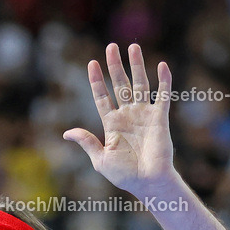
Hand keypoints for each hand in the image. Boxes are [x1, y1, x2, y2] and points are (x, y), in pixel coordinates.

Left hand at [63, 44, 175, 197]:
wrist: (147, 182)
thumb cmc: (124, 175)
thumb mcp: (100, 159)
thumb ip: (86, 142)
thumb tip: (66, 133)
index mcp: (112, 124)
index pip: (102, 96)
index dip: (97, 80)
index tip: (92, 63)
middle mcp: (127, 115)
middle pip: (120, 84)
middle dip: (115, 65)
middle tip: (111, 46)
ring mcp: (144, 114)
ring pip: (139, 84)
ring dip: (137, 65)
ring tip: (132, 47)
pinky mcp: (160, 118)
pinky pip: (162, 95)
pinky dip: (163, 81)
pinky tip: (161, 65)